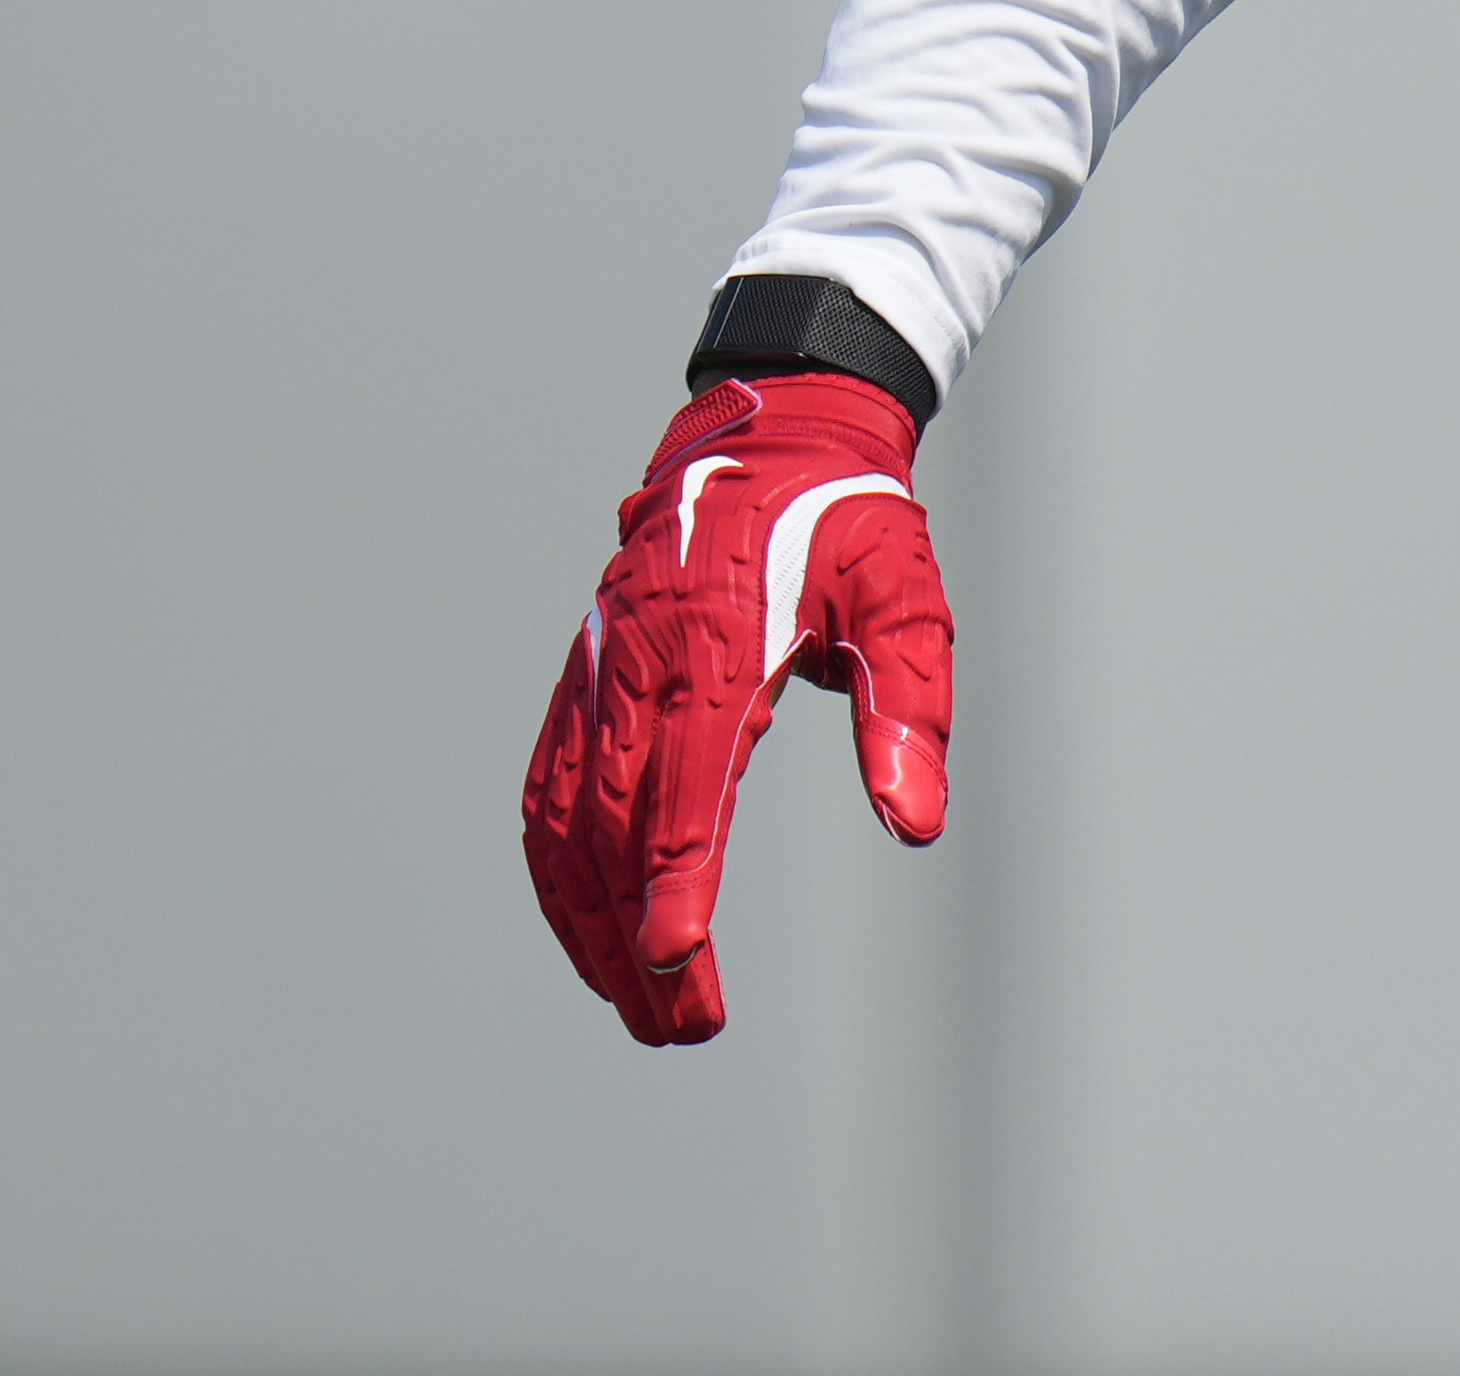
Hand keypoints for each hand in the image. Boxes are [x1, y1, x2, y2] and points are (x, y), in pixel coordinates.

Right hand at [519, 370, 950, 1044]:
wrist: (773, 433)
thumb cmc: (848, 523)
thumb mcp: (906, 597)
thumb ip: (909, 709)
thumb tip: (912, 821)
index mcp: (713, 643)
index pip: (683, 784)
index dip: (675, 878)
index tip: (676, 960)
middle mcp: (636, 665)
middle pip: (613, 826)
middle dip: (634, 937)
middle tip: (682, 1027)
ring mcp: (597, 675)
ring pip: (562, 822)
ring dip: (585, 923)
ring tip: (637, 1005)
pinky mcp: (582, 683)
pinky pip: (546, 791)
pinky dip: (555, 872)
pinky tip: (584, 931)